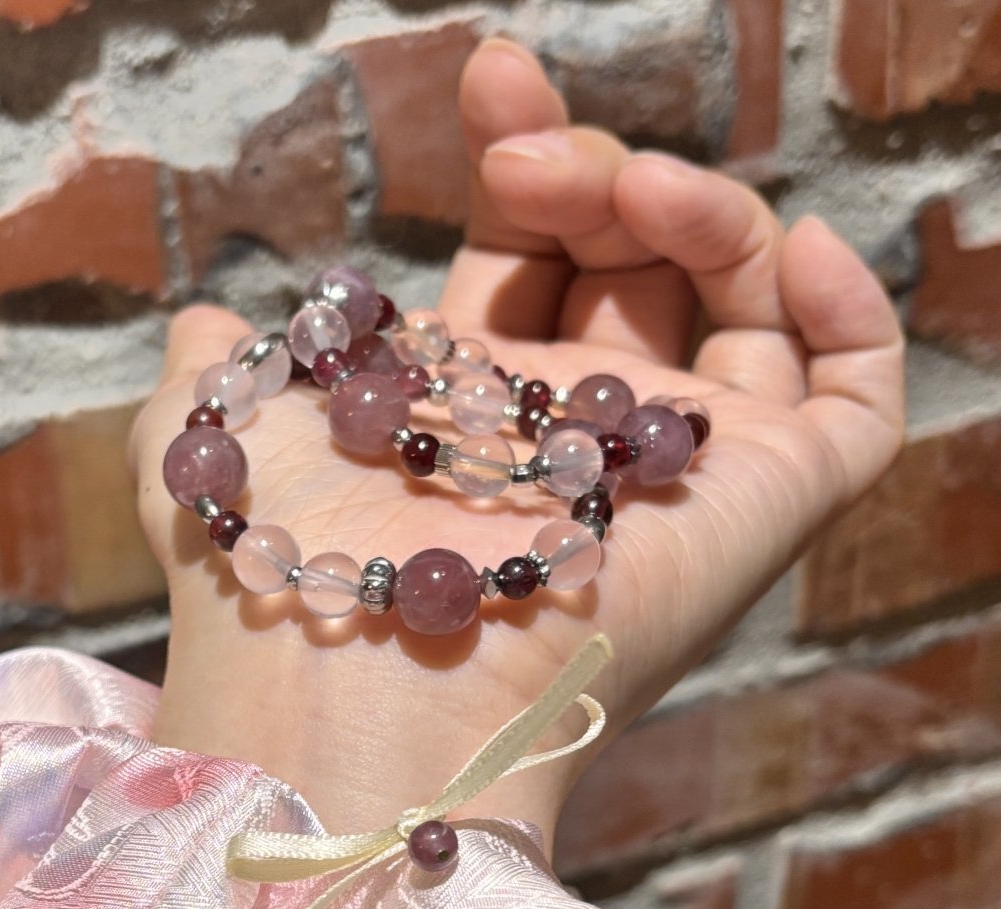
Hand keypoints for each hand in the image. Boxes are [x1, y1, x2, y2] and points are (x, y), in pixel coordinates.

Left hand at [130, 36, 903, 852]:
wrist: (348, 674)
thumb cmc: (273, 558)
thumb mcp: (212, 440)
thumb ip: (215, 370)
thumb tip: (205, 323)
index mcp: (472, 418)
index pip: (533, 262)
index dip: (525, 167)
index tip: (488, 80)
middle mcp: (577, 443)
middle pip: (633, 263)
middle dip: (589, 169)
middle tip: (523, 159)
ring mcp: (674, 474)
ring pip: (737, 298)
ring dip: (692, 206)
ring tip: (619, 188)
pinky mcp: (765, 503)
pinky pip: (857, 399)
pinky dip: (849, 306)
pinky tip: (796, 241)